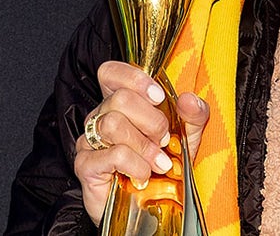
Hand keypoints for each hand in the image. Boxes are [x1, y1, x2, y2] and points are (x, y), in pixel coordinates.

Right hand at [73, 61, 210, 225]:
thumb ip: (194, 115)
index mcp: (121, 103)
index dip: (134, 78)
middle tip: (164, 140)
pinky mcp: (85, 165)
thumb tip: (189, 100)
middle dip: (152, 120)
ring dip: (145, 145)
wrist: (150, 207)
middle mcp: (101, 117)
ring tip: (159, 162)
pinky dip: (136, 165)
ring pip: (114, 124)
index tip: (158, 96)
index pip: (111, 73)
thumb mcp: (187, 137)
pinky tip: (144, 175)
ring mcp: (89, 140)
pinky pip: (113, 154)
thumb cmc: (163, 166)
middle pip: (120, 98)